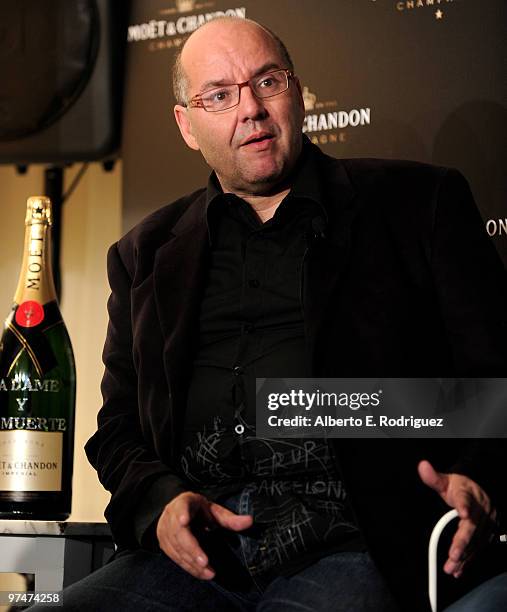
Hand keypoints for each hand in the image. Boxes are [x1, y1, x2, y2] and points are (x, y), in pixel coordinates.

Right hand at [156, 491, 252, 579]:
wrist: (178, 512)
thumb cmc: (199, 510)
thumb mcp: (214, 510)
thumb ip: (230, 518)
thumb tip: (250, 521)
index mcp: (184, 502)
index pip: (182, 506)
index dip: (181, 514)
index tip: (183, 521)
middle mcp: (170, 515)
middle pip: (179, 533)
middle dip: (192, 549)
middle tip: (205, 562)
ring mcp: (164, 530)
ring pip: (176, 548)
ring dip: (192, 563)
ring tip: (209, 573)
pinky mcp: (163, 544)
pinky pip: (175, 558)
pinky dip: (188, 566)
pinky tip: (201, 573)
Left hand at [418, 460, 496, 577]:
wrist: (479, 492)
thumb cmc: (459, 488)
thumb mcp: (446, 481)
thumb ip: (433, 478)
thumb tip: (422, 466)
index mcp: (468, 494)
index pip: (465, 499)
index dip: (464, 506)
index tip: (463, 513)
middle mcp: (480, 509)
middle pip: (471, 527)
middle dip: (462, 543)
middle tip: (453, 555)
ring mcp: (487, 523)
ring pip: (475, 541)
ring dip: (464, 556)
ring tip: (451, 567)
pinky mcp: (488, 534)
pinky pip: (478, 548)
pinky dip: (469, 559)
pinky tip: (459, 569)